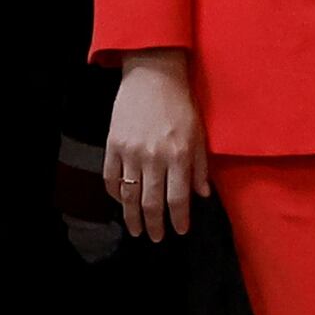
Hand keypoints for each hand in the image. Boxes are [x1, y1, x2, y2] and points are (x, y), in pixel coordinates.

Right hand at [104, 51, 208, 241]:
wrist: (153, 76)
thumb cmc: (181, 104)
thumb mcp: (199, 133)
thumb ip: (200, 166)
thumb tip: (202, 195)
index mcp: (179, 154)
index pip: (178, 197)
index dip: (179, 218)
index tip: (180, 231)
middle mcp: (154, 157)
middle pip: (152, 202)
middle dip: (155, 225)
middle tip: (156, 238)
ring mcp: (130, 152)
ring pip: (129, 195)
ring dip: (132, 217)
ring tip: (136, 230)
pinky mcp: (113, 145)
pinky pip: (111, 178)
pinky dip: (116, 194)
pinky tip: (121, 203)